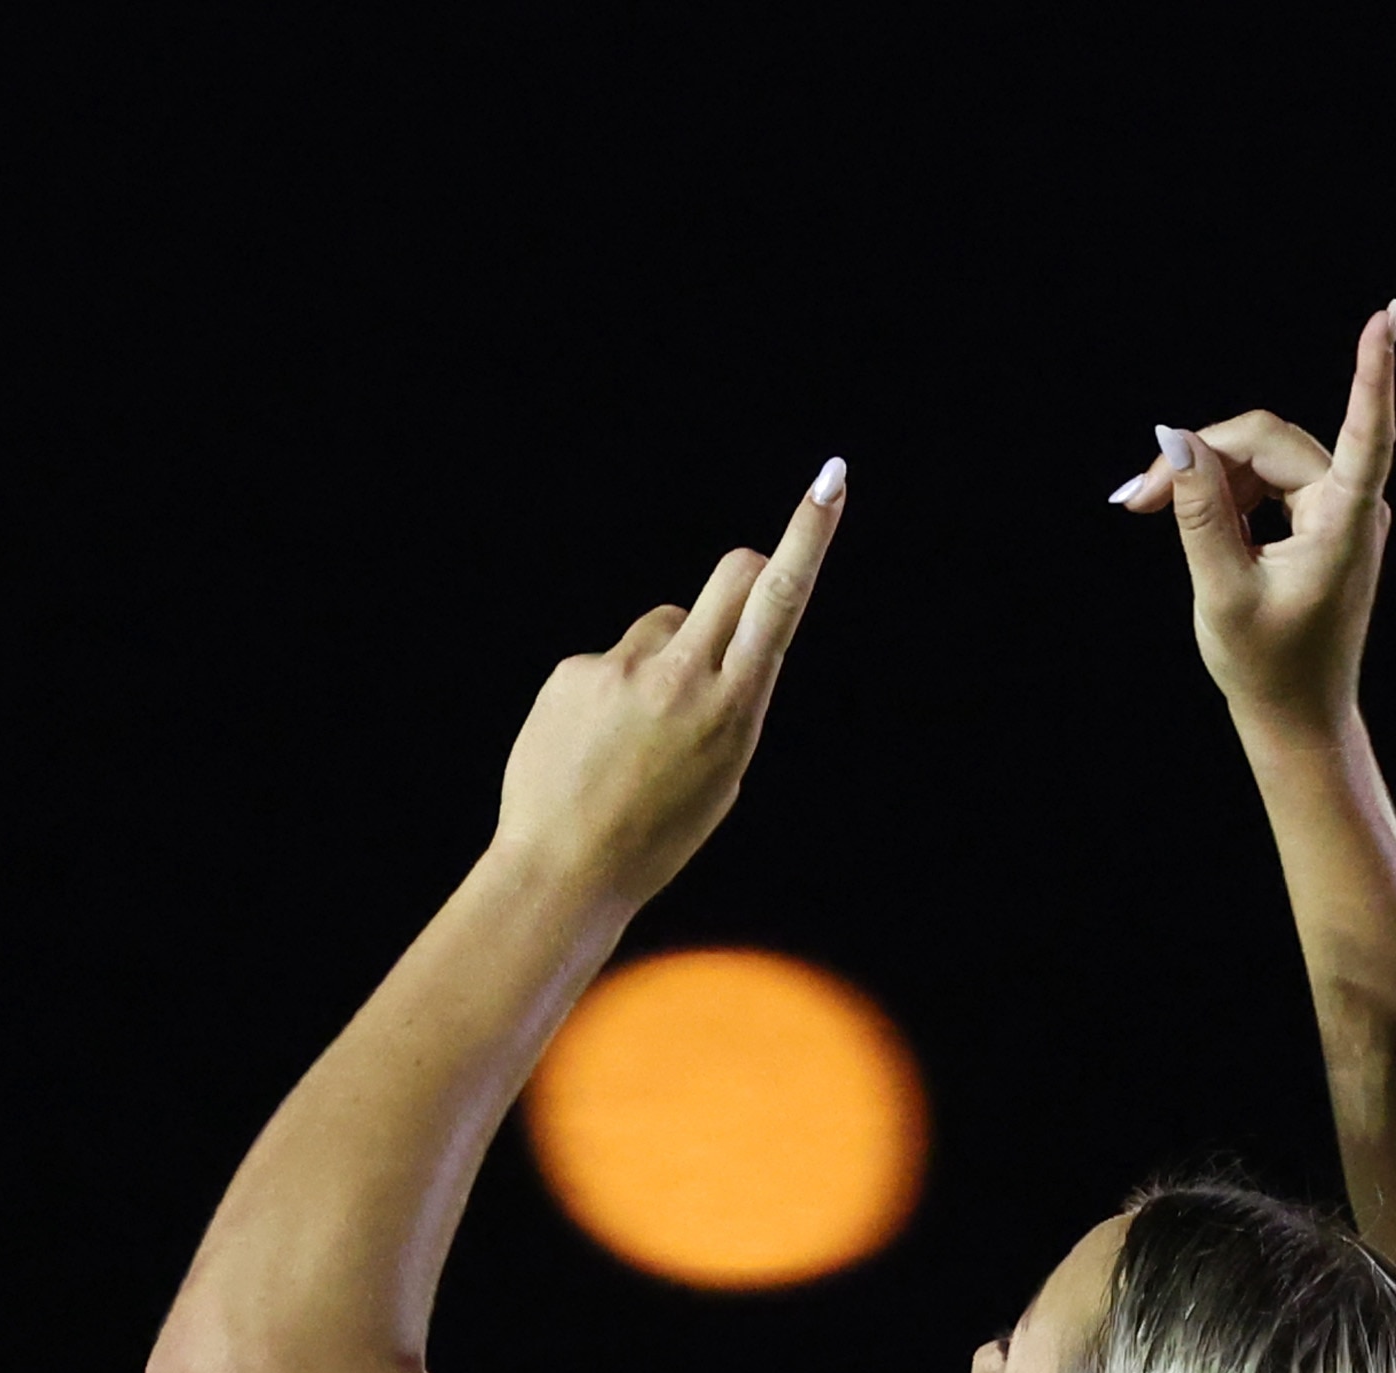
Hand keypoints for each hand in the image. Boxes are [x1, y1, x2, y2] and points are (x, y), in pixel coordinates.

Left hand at [492, 459, 847, 897]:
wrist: (564, 869)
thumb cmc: (657, 831)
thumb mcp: (722, 769)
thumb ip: (730, 695)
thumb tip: (712, 635)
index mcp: (734, 708)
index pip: (780, 602)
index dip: (807, 536)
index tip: (830, 480)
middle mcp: (683, 676)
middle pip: (732, 575)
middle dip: (748, 571)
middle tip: (748, 585)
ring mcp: (624, 668)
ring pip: (666, 626)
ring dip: (665, 658)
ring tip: (638, 733)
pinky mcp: (575, 671)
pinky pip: (611, 660)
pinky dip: (610, 692)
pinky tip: (594, 744)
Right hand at [1109, 303, 1395, 742]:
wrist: (1296, 717)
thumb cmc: (1268, 667)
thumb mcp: (1222, 592)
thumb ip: (1199, 512)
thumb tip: (1176, 439)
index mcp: (1345, 521)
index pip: (1367, 432)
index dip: (1372, 370)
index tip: (1386, 316)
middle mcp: (1349, 505)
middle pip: (1268, 442)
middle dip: (1200, 459)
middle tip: (1134, 500)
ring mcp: (1336, 510)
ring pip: (1260, 457)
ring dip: (1203, 476)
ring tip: (1146, 511)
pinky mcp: (1319, 518)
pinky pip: (1264, 480)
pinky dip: (1222, 491)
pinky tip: (1180, 513)